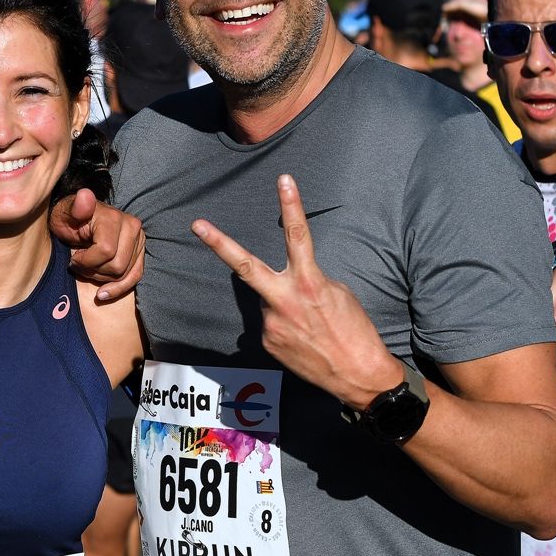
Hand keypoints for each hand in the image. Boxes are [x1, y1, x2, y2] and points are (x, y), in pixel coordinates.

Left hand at [50, 189, 144, 300]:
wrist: (77, 219)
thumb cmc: (68, 218)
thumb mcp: (66, 212)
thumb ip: (76, 207)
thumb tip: (85, 196)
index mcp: (114, 217)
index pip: (106, 251)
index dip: (86, 261)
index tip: (73, 258)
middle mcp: (132, 226)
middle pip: (116, 266)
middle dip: (94, 271)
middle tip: (79, 264)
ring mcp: (138, 240)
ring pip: (123, 274)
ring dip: (102, 278)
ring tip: (88, 268)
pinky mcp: (140, 252)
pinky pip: (135, 276)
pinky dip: (119, 288)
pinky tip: (103, 294)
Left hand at [192, 174, 401, 409]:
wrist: (359, 376)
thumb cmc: (355, 330)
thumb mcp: (338, 293)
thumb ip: (306, 280)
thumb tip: (286, 281)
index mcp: (308, 282)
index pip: (297, 235)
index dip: (291, 205)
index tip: (284, 179)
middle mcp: (284, 300)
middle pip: (245, 266)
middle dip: (219, 243)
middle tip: (197, 224)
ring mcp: (271, 323)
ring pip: (267, 301)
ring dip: (282, 306)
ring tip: (309, 327)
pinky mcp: (266, 342)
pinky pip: (270, 324)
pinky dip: (284, 326)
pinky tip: (303, 340)